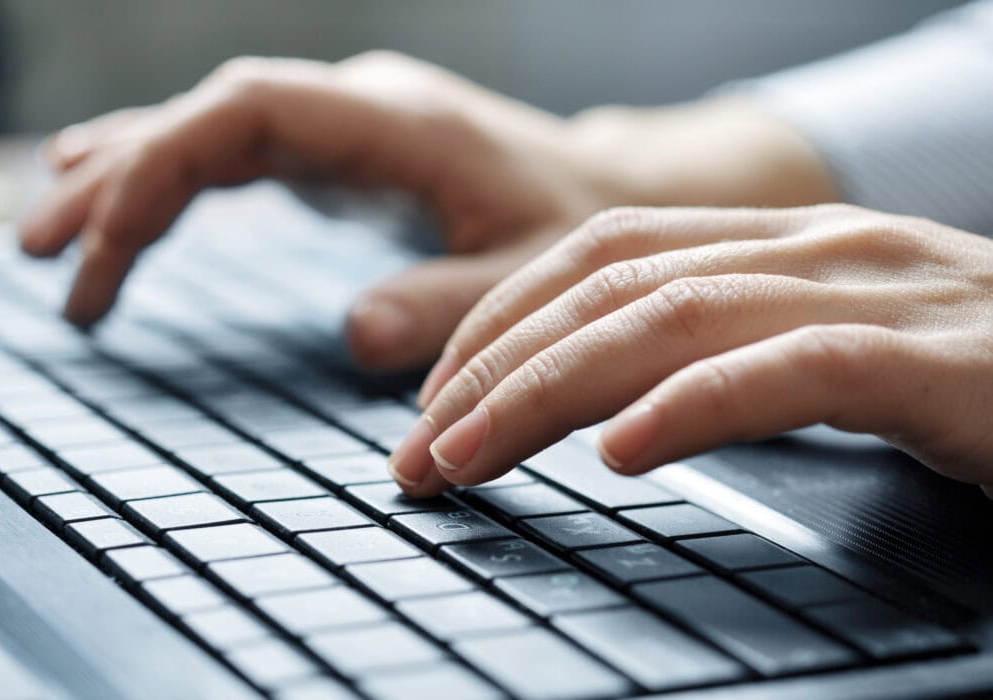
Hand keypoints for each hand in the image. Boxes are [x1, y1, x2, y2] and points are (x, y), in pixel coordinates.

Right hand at [20, 51, 833, 369]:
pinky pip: (237, 156)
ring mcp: (345, 127)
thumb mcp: (531, 276)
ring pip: (211, 132)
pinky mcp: (342, 156)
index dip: (162, 164)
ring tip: (52, 241)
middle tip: (42, 254)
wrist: (614, 196)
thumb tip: (354, 331)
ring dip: (129, 179)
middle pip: (208, 117)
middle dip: (119, 178)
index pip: (247, 113)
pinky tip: (127, 214)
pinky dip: (175, 187)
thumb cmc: (580, 231)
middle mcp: (359, 108)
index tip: (101, 237)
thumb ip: (450, 301)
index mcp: (397, 121)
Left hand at [388, 205, 992, 498]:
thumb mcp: (823, 347)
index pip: (599, 253)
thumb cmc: (969, 375)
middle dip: (493, 365)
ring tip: (468, 453)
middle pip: (608, 286)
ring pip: (671, 320)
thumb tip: (608, 408)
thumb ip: (722, 356)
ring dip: (547, 391)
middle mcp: (810, 249)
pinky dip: (693, 407)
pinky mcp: (929, 360)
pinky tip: (622, 454)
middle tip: (419, 446)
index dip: (500, 318)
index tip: (436, 394)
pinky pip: (789, 371)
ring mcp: (871, 293)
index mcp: (774, 243)